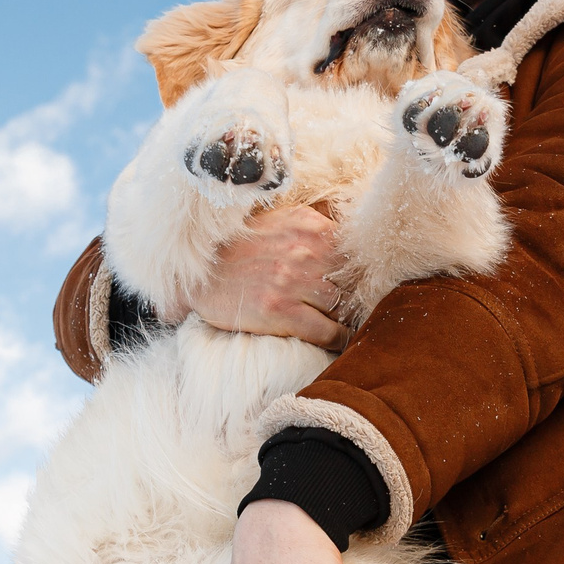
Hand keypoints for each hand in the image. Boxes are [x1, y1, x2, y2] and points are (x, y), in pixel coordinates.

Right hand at [164, 205, 348, 348]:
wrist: (197, 275)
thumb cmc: (239, 249)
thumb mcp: (277, 221)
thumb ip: (313, 225)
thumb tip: (350, 233)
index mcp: (308, 225)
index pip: (357, 250)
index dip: (364, 271)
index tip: (366, 284)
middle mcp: (304, 250)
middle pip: (354, 280)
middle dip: (358, 296)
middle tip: (360, 309)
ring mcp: (292, 281)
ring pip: (344, 306)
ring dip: (348, 319)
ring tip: (346, 325)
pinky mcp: (280, 311)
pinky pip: (328, 332)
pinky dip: (338, 340)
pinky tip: (338, 342)